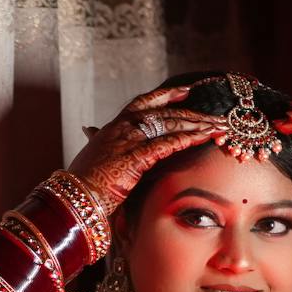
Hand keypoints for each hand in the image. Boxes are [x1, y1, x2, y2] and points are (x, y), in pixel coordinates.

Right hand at [68, 84, 221, 211]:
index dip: (166, 95)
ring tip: (220, 127)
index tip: (186, 90)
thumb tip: (88, 129)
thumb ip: (96, 139)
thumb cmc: (80, 184)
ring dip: (198, 125)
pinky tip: (207, 136)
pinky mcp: (135, 156)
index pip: (143, 103)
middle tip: (217, 116)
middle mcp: (122, 128)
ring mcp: (128, 140)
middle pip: (165, 112)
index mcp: (112, 127)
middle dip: (194, 113)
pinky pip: (170, 143)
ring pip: (171, 124)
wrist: (70, 200)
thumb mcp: (90, 156)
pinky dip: (190, 138)